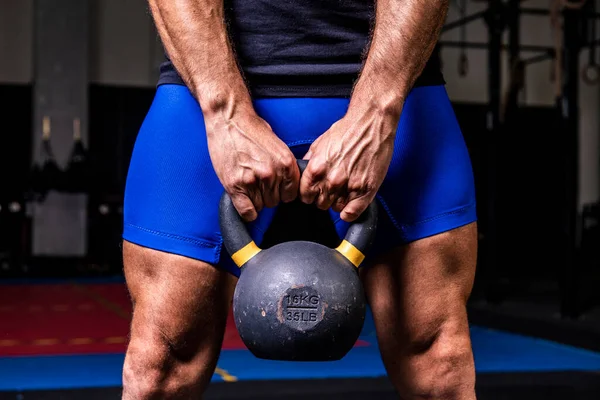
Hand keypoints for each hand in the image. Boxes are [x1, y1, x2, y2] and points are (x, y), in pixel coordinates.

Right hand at [205, 107, 299, 221]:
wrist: (229, 117)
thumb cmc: (251, 128)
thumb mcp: (277, 146)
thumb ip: (283, 167)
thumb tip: (286, 185)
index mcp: (286, 163)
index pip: (290, 195)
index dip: (281, 193)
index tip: (274, 189)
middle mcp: (272, 173)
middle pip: (275, 202)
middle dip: (266, 194)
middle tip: (255, 181)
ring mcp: (253, 180)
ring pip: (261, 206)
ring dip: (254, 199)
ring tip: (246, 183)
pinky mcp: (235, 185)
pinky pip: (247, 211)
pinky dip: (246, 211)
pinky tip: (243, 201)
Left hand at [300, 105, 398, 221]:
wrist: (371, 123)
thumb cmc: (348, 130)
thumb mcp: (319, 144)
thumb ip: (310, 162)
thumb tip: (303, 174)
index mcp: (317, 168)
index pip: (305, 196)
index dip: (309, 194)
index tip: (315, 192)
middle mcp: (332, 179)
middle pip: (320, 204)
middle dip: (324, 198)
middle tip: (331, 189)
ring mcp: (350, 186)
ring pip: (336, 208)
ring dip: (339, 202)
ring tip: (344, 190)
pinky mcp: (366, 189)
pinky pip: (353, 213)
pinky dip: (350, 213)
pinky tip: (350, 206)